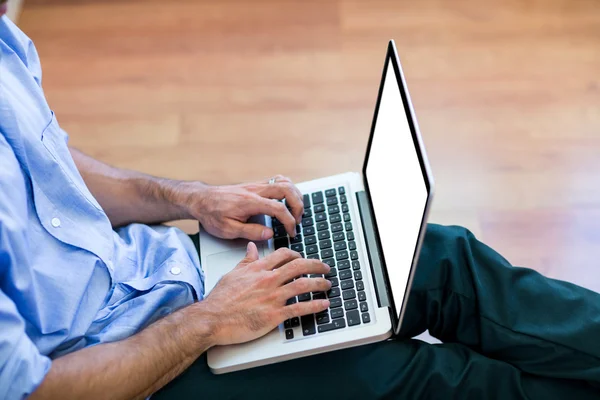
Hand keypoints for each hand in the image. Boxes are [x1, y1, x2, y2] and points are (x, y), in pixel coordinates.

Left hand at [180, 175, 303, 239]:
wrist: (200, 199)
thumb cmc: (212, 214)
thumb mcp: (227, 230)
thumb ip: (250, 232)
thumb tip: (269, 233)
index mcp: (250, 202)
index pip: (279, 208)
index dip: (289, 222)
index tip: (291, 232)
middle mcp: (255, 190)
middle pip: (287, 190)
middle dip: (298, 205)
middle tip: (298, 220)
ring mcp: (256, 185)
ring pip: (285, 182)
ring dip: (295, 195)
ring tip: (296, 210)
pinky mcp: (255, 185)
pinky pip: (277, 180)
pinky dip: (288, 188)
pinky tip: (288, 198)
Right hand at [198, 244, 330, 345]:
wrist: (212, 318)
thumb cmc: (220, 299)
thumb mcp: (232, 274)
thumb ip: (246, 260)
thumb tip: (253, 248)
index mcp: (258, 269)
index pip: (284, 255)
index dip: (297, 255)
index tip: (303, 258)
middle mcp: (268, 280)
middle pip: (299, 266)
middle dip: (316, 266)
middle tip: (325, 268)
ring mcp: (272, 297)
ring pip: (303, 285)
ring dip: (319, 284)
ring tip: (327, 284)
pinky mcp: (274, 314)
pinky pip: (300, 308)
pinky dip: (315, 305)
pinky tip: (324, 304)